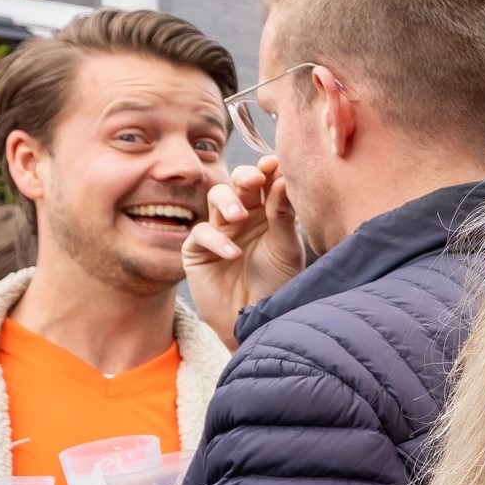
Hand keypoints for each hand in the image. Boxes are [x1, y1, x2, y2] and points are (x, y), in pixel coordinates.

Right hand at [187, 158, 302, 337]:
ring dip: (227, 202)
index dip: (268, 170)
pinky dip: (217, 241)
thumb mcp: (286, 250)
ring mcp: (219, 230)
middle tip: (256, 178)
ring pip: (215, 199)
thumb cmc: (277, 284)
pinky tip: (233, 255)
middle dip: (245, 177)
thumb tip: (282, 179)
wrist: (258, 321)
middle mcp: (243, 216)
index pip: (265, 182)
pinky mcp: (198, 250)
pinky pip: (201, 234)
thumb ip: (283, 217)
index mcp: (267, 211)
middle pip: (238, 183)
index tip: (276, 163)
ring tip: (239, 217)